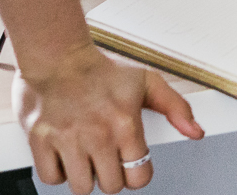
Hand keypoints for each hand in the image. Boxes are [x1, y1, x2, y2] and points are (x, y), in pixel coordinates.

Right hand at [13, 44, 202, 193]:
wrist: (58, 56)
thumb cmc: (101, 68)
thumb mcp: (147, 82)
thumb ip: (175, 108)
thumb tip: (196, 132)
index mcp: (125, 124)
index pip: (139, 177)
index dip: (137, 174)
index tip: (131, 164)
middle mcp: (97, 135)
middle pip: (111, 186)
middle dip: (112, 176)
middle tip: (107, 159)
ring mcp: (67, 140)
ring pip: (81, 187)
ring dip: (85, 177)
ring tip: (87, 158)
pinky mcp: (40, 141)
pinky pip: (51, 178)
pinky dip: (58, 172)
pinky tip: (66, 156)